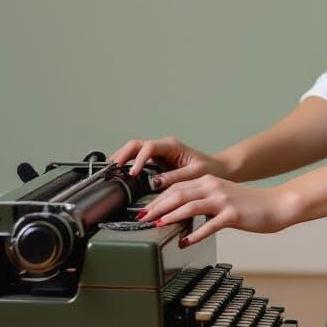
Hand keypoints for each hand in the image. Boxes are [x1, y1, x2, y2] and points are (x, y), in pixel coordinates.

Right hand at [107, 135, 230, 190]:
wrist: (216, 169)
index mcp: (171, 146)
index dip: (138, 159)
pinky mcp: (156, 161)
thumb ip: (175, 177)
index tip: (133, 172)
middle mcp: (163, 147)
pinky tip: (120, 172)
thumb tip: (154, 182)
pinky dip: (127, 163)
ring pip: (134, 150)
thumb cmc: (208, 169)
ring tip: (111, 170)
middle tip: (113, 168)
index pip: (149, 148)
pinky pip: (138, 159)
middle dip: (123, 154)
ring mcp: (158, 153)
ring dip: (122, 157)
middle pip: (136, 145)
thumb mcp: (194, 174)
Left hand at [136, 175, 292, 244]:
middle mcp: (214, 187)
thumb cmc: (250, 205)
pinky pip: (209, 225)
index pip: (176, 187)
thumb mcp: (223, 197)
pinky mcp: (232, 215)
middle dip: (157, 207)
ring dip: (170, 216)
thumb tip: (179, 214)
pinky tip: (184, 242)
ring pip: (189, 205)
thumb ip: (202, 201)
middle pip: (178, 194)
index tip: (143, 210)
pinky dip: (194, 234)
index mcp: (209, 182)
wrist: (276, 205)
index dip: (157, 199)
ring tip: (157, 226)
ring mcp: (223, 200)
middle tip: (141, 219)